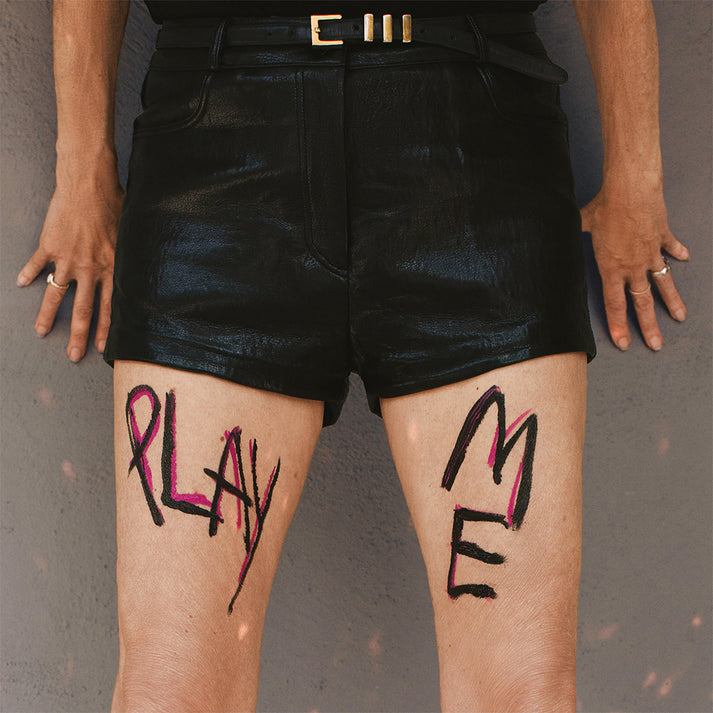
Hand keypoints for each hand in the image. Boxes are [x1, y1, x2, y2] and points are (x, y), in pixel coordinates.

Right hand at [17, 164, 123, 361]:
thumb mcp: (132, 235)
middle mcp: (90, 269)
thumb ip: (132, 256)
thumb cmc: (115, 205)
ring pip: (56, 294)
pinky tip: (20, 284)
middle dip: (77, 335)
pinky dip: (27, 273)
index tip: (103, 349)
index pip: (111, 307)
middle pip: (82, 310)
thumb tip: (143, 267)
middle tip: (72, 355)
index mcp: (112, 269)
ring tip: (40, 332)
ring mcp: (67, 259)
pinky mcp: (49, 246)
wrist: (89, 185)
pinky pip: (37, 264)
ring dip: (46, 315)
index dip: (107, 329)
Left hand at [581, 184, 688, 350]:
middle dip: (649, 327)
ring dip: (672, 302)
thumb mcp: (583, 225)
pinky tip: (683, 259)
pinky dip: (677, 253)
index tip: (624, 343)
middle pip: (642, 303)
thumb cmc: (605, 207)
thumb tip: (564, 231)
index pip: (614, 304)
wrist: (631, 190)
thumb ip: (576, 233)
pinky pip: (671, 249)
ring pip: (663, 284)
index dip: (618, 325)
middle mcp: (633, 266)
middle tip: (655, 344)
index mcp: (611, 268)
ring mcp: (650, 254)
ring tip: (679, 318)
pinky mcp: (663, 238)